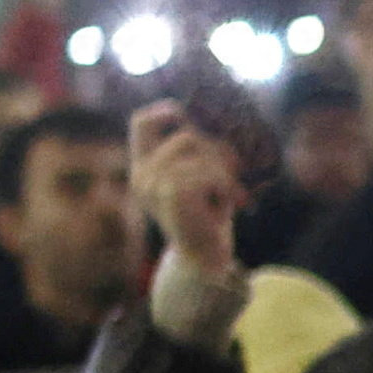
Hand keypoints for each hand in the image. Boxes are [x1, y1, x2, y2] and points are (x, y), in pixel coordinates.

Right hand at [130, 103, 247, 343]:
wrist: (204, 261)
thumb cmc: (206, 216)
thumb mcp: (197, 177)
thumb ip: (195, 152)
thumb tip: (208, 118)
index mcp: (143, 168)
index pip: (140, 122)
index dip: (165, 111)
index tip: (189, 118)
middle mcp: (142, 175)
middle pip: (187, 134)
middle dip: (217, 150)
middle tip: (231, 175)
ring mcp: (153, 184)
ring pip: (200, 149)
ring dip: (224, 170)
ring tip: (225, 195)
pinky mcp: (171, 192)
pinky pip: (209, 170)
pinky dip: (228, 186)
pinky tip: (231, 205)